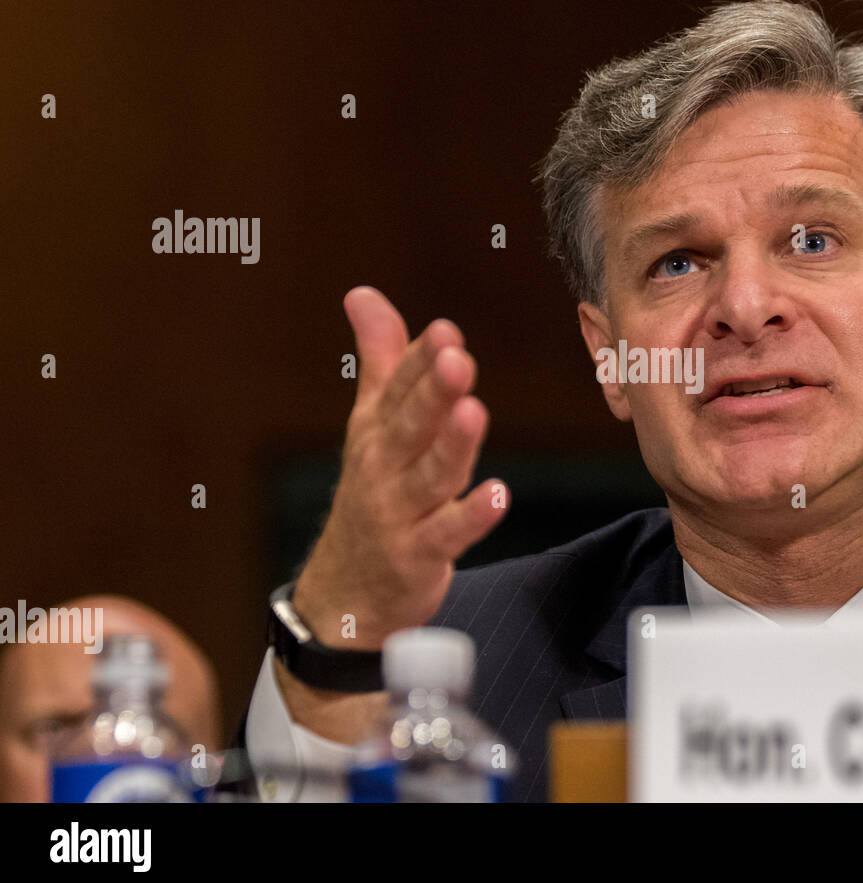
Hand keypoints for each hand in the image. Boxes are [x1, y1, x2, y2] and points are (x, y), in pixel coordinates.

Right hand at [292, 286, 508, 647]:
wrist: (344, 590)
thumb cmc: (371, 492)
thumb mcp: (370, 423)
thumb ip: (381, 359)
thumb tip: (363, 293)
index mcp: (376, 430)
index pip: (399, 388)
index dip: (421, 360)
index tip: (444, 332)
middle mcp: (384, 467)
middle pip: (411, 425)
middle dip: (432, 392)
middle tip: (456, 359)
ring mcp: (399, 514)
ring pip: (429, 476)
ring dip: (452, 446)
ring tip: (474, 413)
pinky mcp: (418, 556)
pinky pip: (446, 535)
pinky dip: (470, 518)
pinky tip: (497, 495)